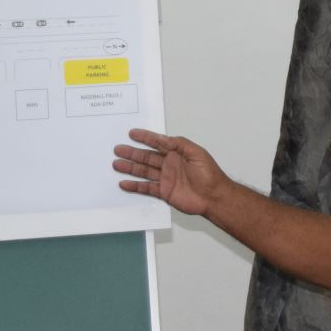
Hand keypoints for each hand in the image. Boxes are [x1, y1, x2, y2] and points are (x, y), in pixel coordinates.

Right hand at [112, 128, 230, 216]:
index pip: (158, 143)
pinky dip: (135, 186)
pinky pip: (146, 188)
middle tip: (118, 148)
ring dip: (130, 168)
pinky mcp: (164, 192)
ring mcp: (165, 178)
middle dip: (132, 153)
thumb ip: (178, 144)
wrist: (214, 197)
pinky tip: (124, 183)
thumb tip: (162, 138)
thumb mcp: (196, 153)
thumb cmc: (209, 174)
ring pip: (144, 171)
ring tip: (116, 164)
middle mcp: (169, 164)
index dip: (145, 138)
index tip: (132, 133)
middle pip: (147, 157)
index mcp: (177, 153)